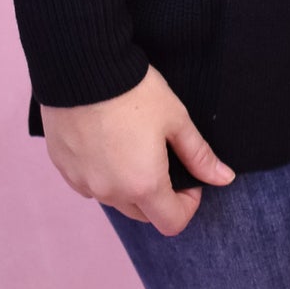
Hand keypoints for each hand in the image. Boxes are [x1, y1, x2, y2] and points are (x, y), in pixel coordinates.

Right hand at [41, 65, 236, 236]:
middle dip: (159, 196)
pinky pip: (89, 183)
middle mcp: (111, 193)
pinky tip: (106, 141)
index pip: (172, 223)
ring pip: (114, 199)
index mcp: (144, 186)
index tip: (188, 178)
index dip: (187, 204)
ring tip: (132, 145)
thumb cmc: (134, 90)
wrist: (83, 66)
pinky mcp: (64, 169)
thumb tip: (225, 179)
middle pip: (143, 214)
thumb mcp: (176, 119)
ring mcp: (84, 183)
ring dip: (128, 185)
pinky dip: (102, 173)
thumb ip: (200, 156)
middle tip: (162, 159)